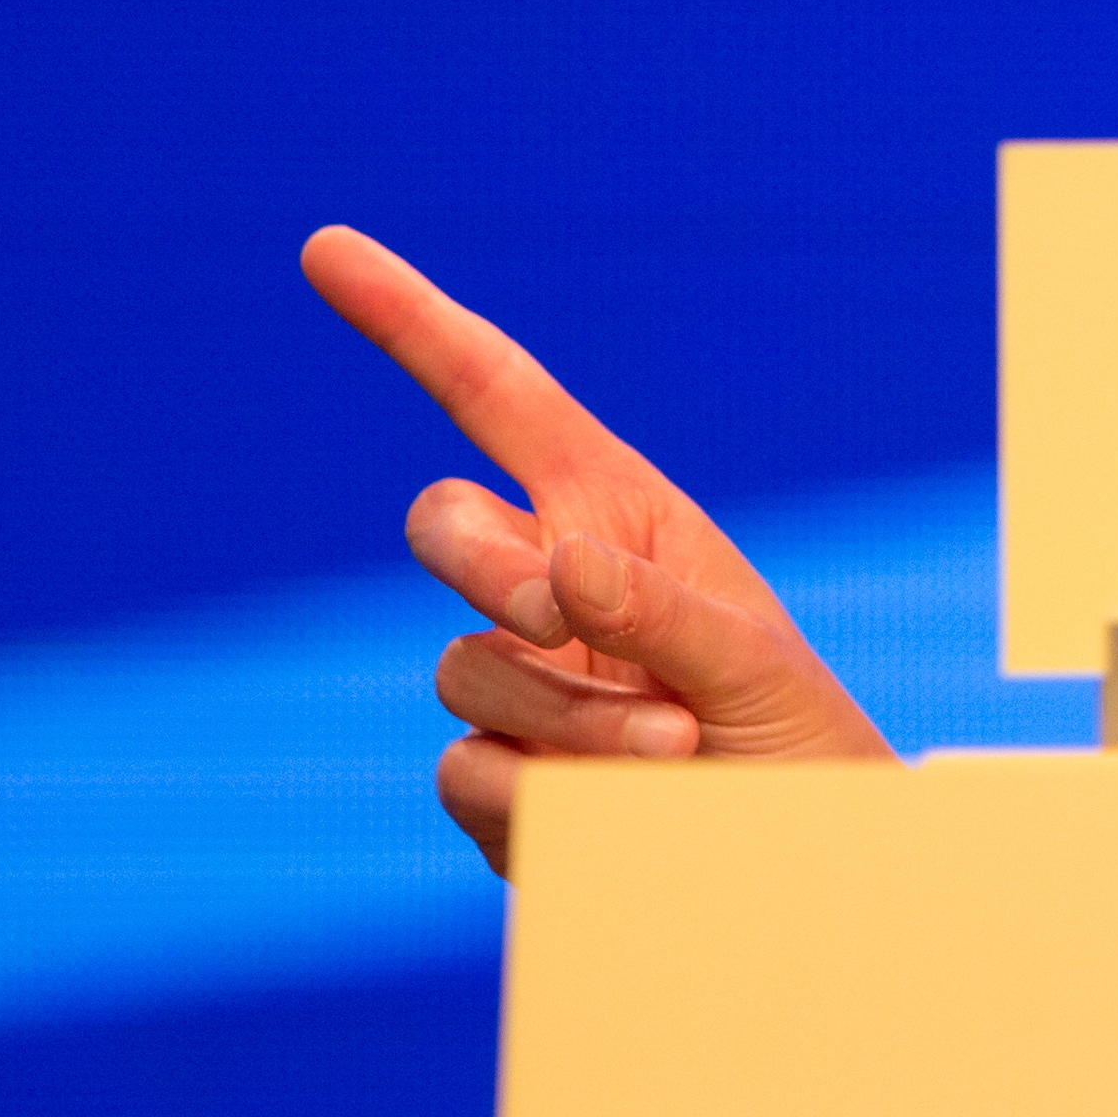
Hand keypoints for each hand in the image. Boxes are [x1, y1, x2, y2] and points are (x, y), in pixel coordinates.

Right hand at [300, 224, 895, 874]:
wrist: (791, 870)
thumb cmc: (793, 744)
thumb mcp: (753, 661)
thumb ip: (657, 608)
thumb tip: (552, 563)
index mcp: (616, 511)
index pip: (495, 396)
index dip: (408, 319)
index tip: (324, 246)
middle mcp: (547, 581)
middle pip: (440, 527)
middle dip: (487, 567)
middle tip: (567, 622)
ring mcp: (510, 679)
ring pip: (464, 670)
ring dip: (572, 719)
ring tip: (675, 751)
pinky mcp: (489, 773)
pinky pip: (467, 770)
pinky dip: (549, 796)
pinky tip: (620, 808)